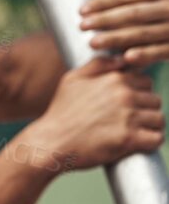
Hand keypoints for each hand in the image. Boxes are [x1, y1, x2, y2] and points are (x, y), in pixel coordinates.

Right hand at [26, 59, 163, 170]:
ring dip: (149, 128)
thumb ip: (98, 64)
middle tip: (127, 124)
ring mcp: (128, 117)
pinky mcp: (128, 139)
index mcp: (115, 79)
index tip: (124, 108)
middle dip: (144, 112)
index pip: (145, 83)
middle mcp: (124, 95)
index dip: (137, 96)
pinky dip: (150, 143)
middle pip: (155, 101)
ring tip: (133, 135)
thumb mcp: (71, 80)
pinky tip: (138, 145)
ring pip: (159, 119)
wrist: (47, 145)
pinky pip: (157, 139)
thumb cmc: (58, 115)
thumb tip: (121, 58)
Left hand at [83, 0, 168, 63]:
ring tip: (93, 43)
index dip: (104, 2)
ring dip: (117, 38)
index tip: (82, 10)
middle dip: (106, 19)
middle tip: (82, 26)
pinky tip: (126, 58)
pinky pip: (160, 51)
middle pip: (134, 13)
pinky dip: (144, 55)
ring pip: (144, 33)